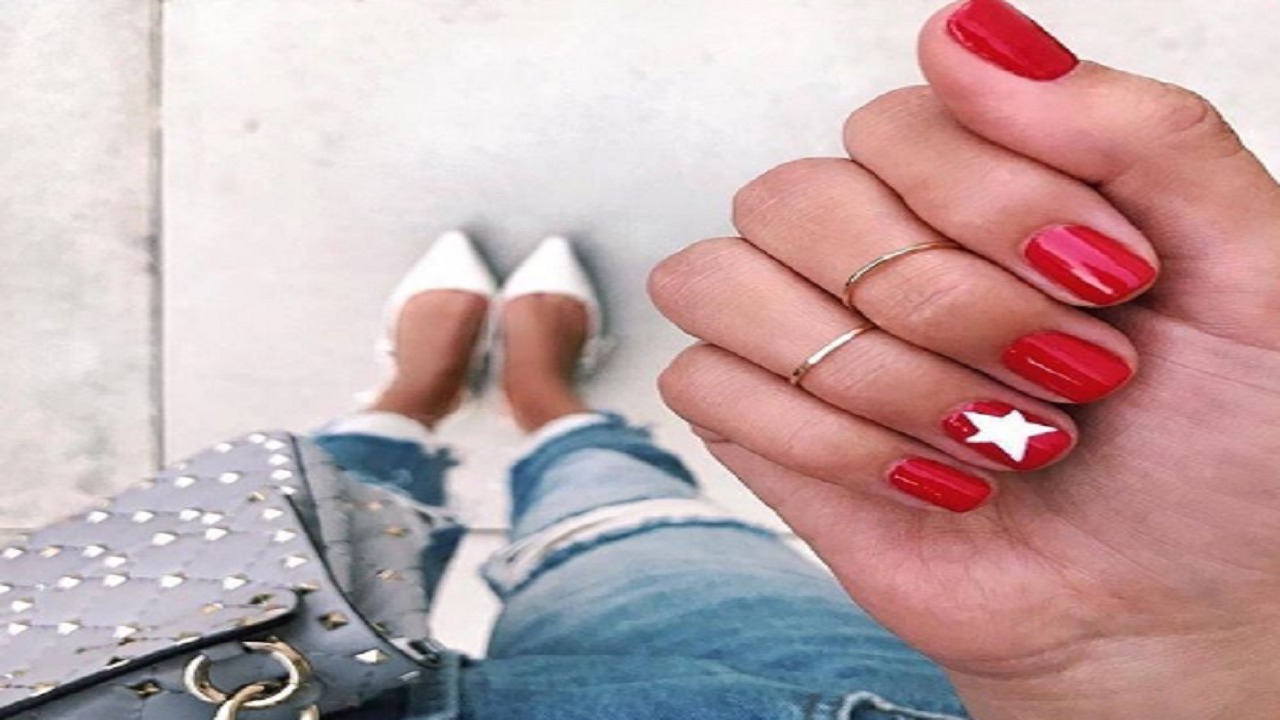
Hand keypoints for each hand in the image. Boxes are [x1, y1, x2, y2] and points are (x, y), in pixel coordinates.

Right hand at [650, 1, 1279, 716]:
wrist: (1181, 598)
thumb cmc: (1223, 439)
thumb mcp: (1249, 264)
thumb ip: (1132, 126)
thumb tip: (960, 29)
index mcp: (969, 179)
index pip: (893, 122)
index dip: (994, 202)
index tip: (1115, 286)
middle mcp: (869, 239)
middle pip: (796, 198)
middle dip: (946, 306)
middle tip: (1069, 375)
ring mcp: (802, 330)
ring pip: (722, 281)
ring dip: (881, 378)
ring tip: (991, 438)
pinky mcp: (759, 426)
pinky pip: (702, 383)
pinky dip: (826, 443)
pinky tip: (933, 481)